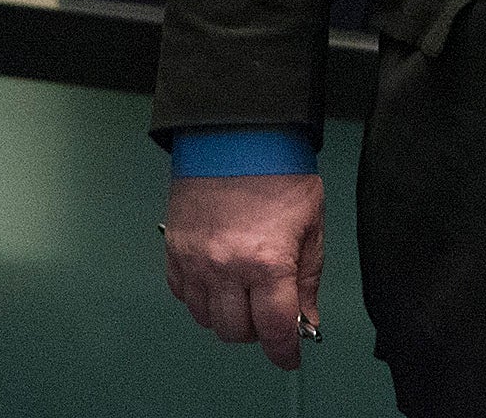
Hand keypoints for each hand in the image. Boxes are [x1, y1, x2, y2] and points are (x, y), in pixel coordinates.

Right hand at [164, 173, 321, 369]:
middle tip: (269, 313)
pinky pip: (181, 294)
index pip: (274, 331)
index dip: (284, 352)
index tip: (288, 355)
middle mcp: (226, 267)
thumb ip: (308, 279)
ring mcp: (195, 259)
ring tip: (243, 293)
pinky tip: (217, 280)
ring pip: (206, 319)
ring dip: (227, 315)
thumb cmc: (278, 170)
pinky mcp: (175, 247)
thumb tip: (305, 320)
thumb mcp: (311, 225)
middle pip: (236, 332)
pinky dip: (199, 297)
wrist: (237, 130)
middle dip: (257, 331)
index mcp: (267, 263)